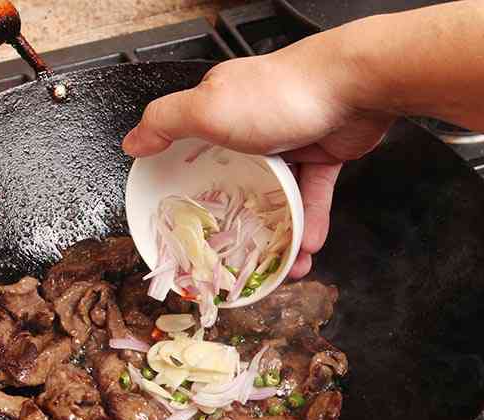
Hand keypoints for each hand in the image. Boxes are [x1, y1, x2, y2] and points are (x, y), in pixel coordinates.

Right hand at [123, 52, 392, 279]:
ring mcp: (290, 139)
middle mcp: (254, 122)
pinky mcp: (323, 154)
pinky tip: (308, 247)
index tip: (189, 217)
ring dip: (282, 233)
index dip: (190, 180)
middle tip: (236, 253)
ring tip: (281, 266)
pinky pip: (312, 196)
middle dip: (240, 220)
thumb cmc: (278, 94)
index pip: (194, 145)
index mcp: (221, 107)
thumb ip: (165, 123)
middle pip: (240, 179)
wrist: (351, 89)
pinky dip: (311, 222)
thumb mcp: (206, 108)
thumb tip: (131, 141)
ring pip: (280, 196)